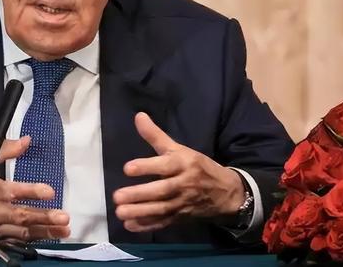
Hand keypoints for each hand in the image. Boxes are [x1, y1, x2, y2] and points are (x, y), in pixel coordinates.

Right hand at [0, 136, 69, 242]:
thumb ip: (5, 150)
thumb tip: (27, 140)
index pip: (15, 191)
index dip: (32, 191)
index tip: (50, 192)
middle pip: (23, 216)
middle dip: (44, 217)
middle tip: (64, 217)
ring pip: (24, 232)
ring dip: (45, 231)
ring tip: (65, 230)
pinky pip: (18, 241)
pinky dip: (34, 241)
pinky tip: (50, 238)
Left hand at [113, 112, 244, 232]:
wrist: (225, 192)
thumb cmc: (197, 166)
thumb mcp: (179, 148)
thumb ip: (156, 135)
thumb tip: (138, 116)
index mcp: (183, 164)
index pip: (164, 165)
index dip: (146, 167)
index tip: (127, 168)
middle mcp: (183, 184)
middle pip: (161, 190)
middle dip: (139, 195)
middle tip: (117, 196)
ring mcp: (182, 203)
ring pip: (161, 209)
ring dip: (140, 212)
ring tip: (120, 212)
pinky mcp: (180, 217)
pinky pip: (164, 223)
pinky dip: (147, 225)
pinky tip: (130, 225)